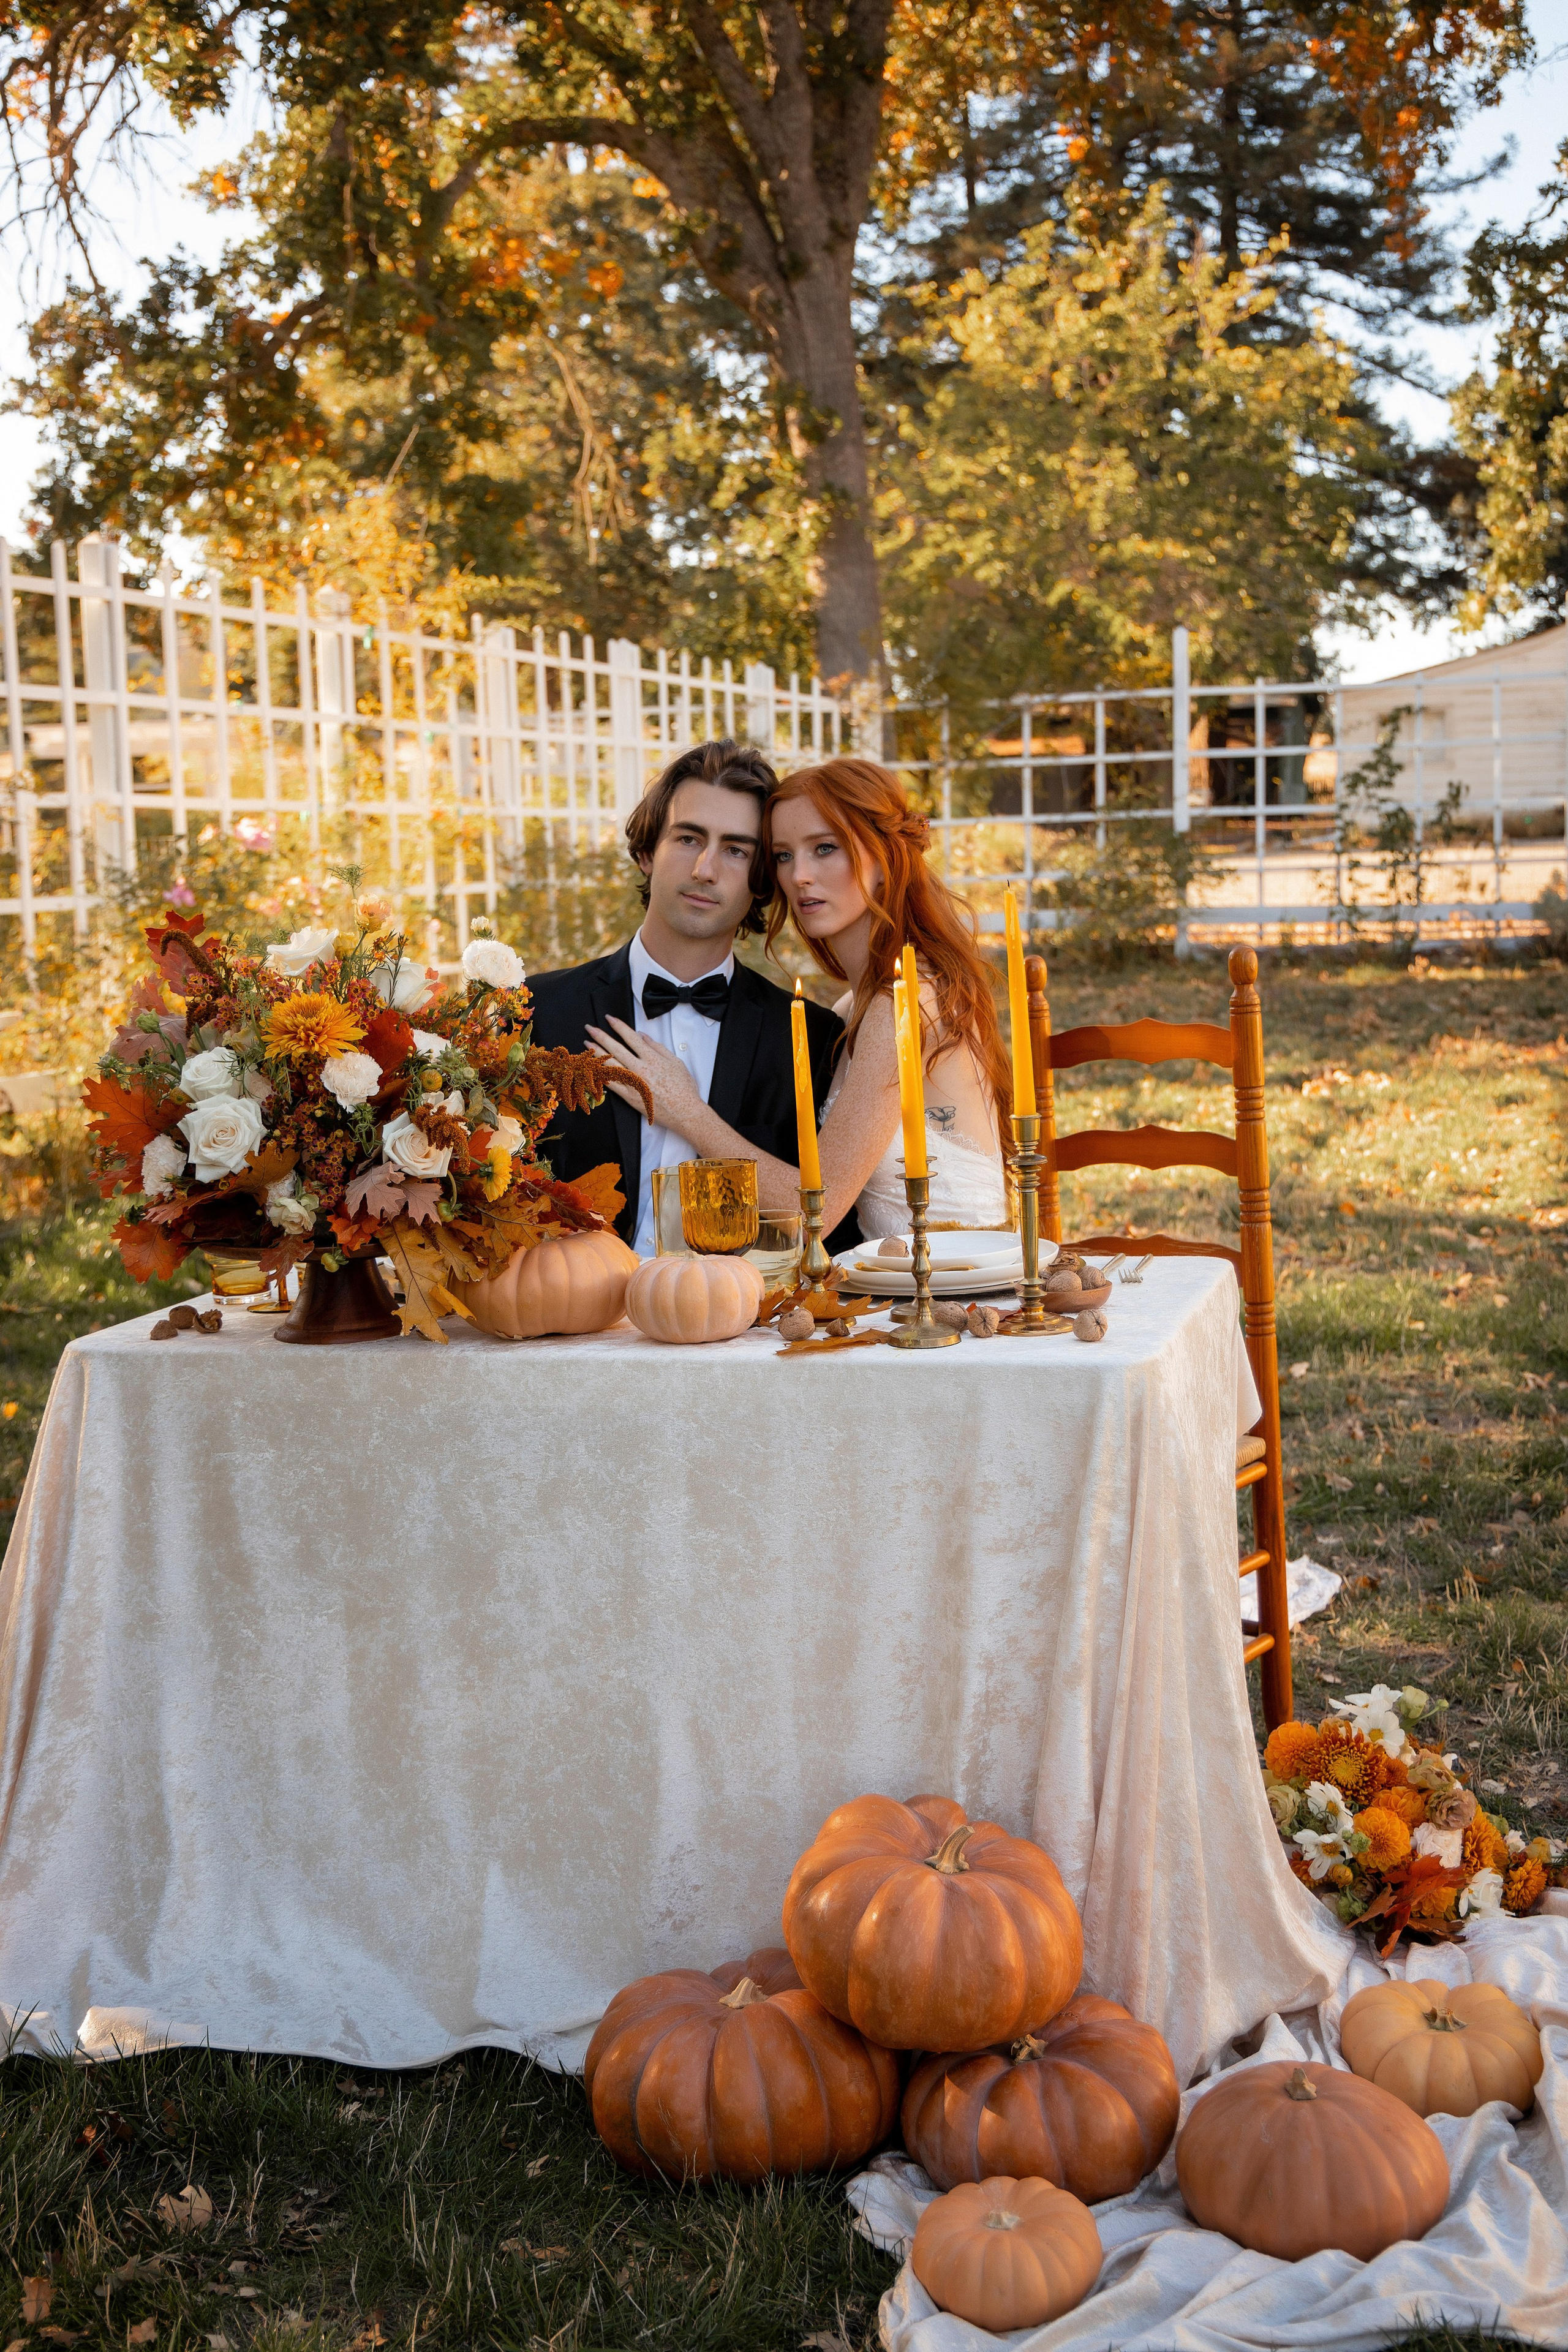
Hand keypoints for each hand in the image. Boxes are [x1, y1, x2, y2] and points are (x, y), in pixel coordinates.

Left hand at [586, 1016, 705, 1133]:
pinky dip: (601, 1075)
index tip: (609, 1019)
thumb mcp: (675, 1062)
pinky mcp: (629, 1097)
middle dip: (601, 1036)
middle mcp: (640, 1069)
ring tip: (587, 1045)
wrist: (685, 1112)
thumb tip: (643, 1036)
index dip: (618, 1026)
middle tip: (590, 1028)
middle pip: (616, 1048)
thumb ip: (658, 1047)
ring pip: (610, 1064)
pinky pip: (611, 1083)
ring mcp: (633, 1083)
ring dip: (597, 1053)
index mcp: (652, 1058)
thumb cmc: (683, 1089)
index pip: (631, 1037)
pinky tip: (593, 1067)